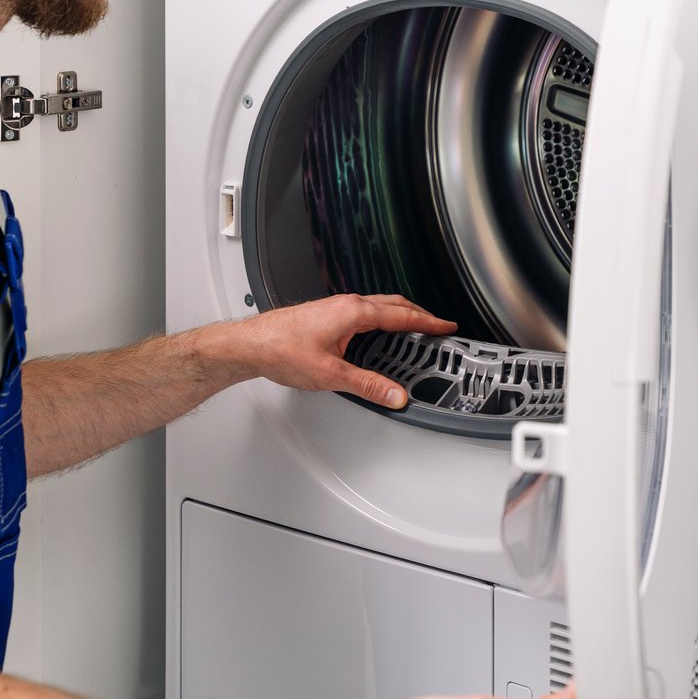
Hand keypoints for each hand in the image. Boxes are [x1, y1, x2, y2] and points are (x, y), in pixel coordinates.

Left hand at [236, 294, 457, 407]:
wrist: (251, 345)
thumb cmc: (281, 350)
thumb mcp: (332, 375)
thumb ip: (368, 385)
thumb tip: (394, 394)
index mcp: (354, 312)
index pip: (402, 316)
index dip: (428, 322)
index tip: (446, 326)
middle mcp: (347, 304)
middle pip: (394, 305)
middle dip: (418, 315)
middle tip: (437, 326)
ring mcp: (336, 307)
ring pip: (378, 306)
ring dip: (400, 315)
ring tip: (414, 329)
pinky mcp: (327, 314)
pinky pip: (364, 312)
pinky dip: (382, 319)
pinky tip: (379, 333)